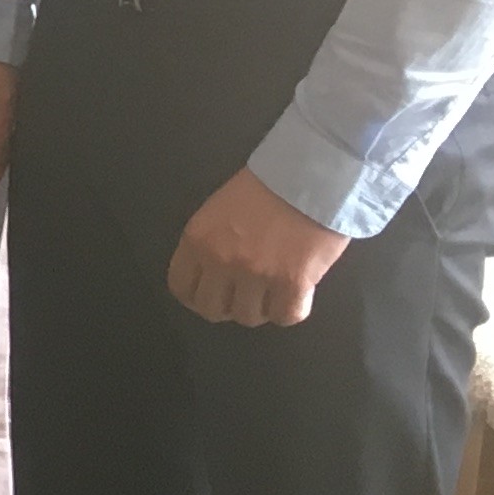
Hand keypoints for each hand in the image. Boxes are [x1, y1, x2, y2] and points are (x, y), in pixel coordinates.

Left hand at [167, 168, 352, 327]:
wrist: (312, 177)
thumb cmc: (267, 187)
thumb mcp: (219, 210)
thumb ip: (209, 242)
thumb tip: (210, 274)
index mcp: (198, 239)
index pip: (181, 287)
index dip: (195, 295)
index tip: (210, 293)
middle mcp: (222, 261)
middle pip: (211, 309)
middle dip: (225, 307)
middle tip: (242, 296)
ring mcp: (257, 274)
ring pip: (248, 317)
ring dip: (260, 308)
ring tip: (271, 292)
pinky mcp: (293, 283)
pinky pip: (286, 316)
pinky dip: (290, 310)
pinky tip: (295, 294)